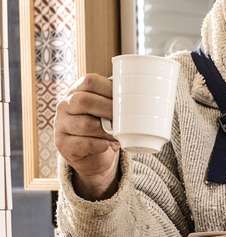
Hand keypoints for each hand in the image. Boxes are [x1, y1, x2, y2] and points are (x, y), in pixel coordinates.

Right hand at [56, 74, 120, 199]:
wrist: (93, 155)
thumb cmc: (105, 126)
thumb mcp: (109, 110)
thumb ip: (120, 99)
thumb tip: (154, 90)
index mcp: (77, 90)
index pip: (89, 81)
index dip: (109, 89)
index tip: (128, 97)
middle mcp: (64, 105)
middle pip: (82, 101)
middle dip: (108, 109)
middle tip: (126, 117)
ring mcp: (61, 125)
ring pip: (84, 124)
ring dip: (106, 130)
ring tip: (120, 133)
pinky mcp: (63, 144)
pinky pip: (82, 143)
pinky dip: (100, 144)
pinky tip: (109, 144)